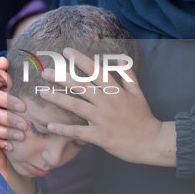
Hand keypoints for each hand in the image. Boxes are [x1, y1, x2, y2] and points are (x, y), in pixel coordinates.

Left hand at [41, 48, 176, 166]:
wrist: (152, 142)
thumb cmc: (143, 118)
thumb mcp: (138, 94)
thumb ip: (128, 76)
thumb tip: (120, 58)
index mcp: (116, 91)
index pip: (96, 71)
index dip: (80, 60)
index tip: (66, 51)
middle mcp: (108, 103)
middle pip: (81, 86)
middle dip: (61, 77)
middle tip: (45, 71)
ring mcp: (103, 120)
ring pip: (76, 106)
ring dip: (57, 98)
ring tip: (42, 92)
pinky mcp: (100, 136)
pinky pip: (78, 131)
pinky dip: (63, 129)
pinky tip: (50, 125)